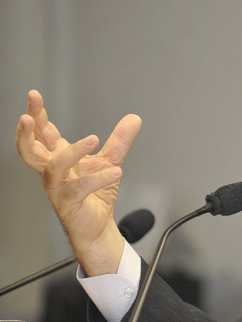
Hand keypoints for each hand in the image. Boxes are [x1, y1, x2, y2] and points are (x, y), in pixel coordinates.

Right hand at [15, 90, 141, 275]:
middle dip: (28, 130)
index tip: (34, 96)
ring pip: (55, 166)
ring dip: (72, 151)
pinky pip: (80, 188)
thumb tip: (134, 119)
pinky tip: (116, 172)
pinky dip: (98, 178)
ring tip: (92, 138)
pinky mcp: (69, 203)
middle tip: (29, 115)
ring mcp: (58, 188)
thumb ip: (119, 140)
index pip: (42, 133)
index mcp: (58, 158)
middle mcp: (53, 172)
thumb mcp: (110, 160)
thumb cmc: (96, 194)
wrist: (98, 226)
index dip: (37, 115)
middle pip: (31, 148)